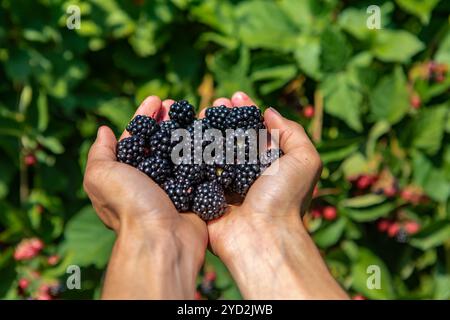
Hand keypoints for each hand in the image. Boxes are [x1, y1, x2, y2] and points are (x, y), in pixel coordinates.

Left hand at [83, 96, 206, 298]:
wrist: (162, 240)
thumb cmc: (129, 206)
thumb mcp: (101, 177)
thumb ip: (100, 153)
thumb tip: (103, 131)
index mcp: (128, 174)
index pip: (136, 137)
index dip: (144, 116)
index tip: (156, 99)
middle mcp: (151, 179)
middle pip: (160, 141)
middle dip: (167, 119)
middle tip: (176, 102)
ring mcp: (175, 186)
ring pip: (181, 151)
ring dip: (186, 130)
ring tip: (195, 112)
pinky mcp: (196, 194)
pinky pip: (201, 167)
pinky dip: (204, 150)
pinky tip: (210, 133)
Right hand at [201, 92, 347, 298]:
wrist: (262, 236)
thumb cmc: (285, 198)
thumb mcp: (305, 160)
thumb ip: (292, 132)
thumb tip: (269, 112)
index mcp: (267, 164)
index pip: (254, 130)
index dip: (245, 111)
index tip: (236, 96)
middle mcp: (245, 173)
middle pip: (230, 138)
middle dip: (222, 117)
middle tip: (214, 103)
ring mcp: (223, 184)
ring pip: (210, 151)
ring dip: (204, 130)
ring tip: (198, 112)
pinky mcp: (204, 196)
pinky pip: (193, 171)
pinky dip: (188, 152)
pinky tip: (184, 134)